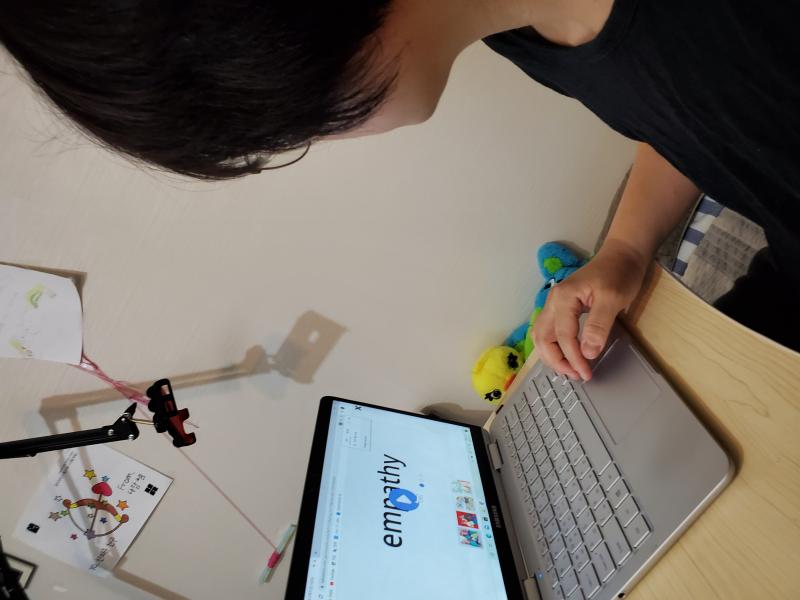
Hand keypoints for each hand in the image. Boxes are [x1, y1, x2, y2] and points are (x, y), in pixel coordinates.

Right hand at [533, 239, 648, 380]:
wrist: (622, 255)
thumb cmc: (619, 274)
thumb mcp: (613, 299)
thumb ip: (598, 325)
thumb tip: (587, 352)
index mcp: (563, 299)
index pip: (563, 336)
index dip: (573, 358)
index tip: (586, 374)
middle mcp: (553, 301)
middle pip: (542, 337)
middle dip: (556, 360)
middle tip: (575, 375)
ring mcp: (555, 304)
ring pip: (541, 335)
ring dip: (551, 355)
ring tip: (569, 369)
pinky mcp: (561, 307)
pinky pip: (549, 330)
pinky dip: (553, 346)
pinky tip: (565, 354)